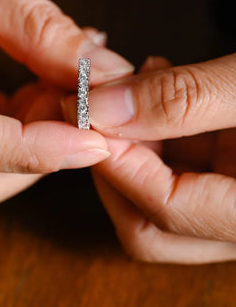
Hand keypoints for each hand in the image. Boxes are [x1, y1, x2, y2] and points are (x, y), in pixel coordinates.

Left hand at [62, 53, 235, 262]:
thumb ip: (182, 98)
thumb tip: (102, 110)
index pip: (164, 211)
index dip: (117, 161)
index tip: (84, 115)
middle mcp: (234, 221)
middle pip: (150, 222)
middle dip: (116, 163)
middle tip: (100, 109)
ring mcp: (226, 199)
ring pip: (158, 192)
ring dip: (133, 141)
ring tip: (134, 83)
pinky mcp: (225, 173)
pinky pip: (178, 167)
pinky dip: (157, 130)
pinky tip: (155, 84)